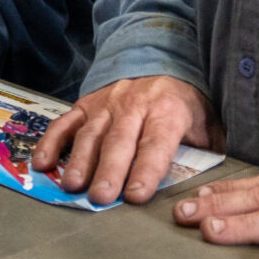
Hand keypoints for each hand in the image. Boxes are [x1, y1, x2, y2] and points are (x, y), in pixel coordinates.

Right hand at [31, 75, 219, 204]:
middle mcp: (134, 103)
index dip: (147, 169)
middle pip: (119, 141)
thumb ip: (209, 150)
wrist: (162, 59)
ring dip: (80, 161)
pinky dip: (52, 143)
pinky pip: (66, 123)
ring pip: (91, 134)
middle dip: (110, 170)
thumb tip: (215, 185)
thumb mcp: (208, 122)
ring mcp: (106, 102)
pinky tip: (43, 164)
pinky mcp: (86, 104)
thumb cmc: (185, 105)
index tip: (137, 194)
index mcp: (168, 109)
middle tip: (101, 198)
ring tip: (73, 186)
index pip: (156, 142)